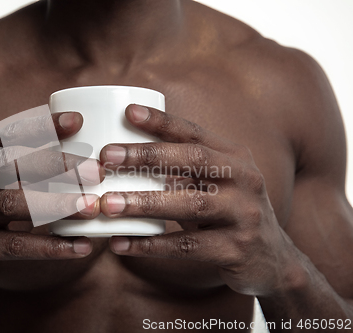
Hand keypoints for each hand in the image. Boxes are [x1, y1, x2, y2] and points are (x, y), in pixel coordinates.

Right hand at [0, 112, 102, 297]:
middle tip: (96, 171)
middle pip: (11, 164)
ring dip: (58, 204)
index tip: (78, 121)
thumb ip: (24, 168)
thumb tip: (82, 153)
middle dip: (57, 164)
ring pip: (13, 203)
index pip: (7, 133)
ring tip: (93, 207)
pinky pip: (15, 245)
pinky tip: (80, 247)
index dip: (42, 125)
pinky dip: (51, 246)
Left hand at [100, 104, 303, 296]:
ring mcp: (244, 215)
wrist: (273, 260)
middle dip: (147, 156)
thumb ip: (184, 170)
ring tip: (107, 204)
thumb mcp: (215, 185)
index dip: (162, 121)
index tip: (128, 112)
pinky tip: (121, 244)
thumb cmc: (228, 214)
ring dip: (144, 203)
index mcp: (235, 158)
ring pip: (191, 203)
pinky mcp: (236, 250)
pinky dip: (151, 245)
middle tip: (107, 156)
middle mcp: (245, 180)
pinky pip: (187, 247)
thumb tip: (126, 158)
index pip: (195, 133)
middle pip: (194, 159)